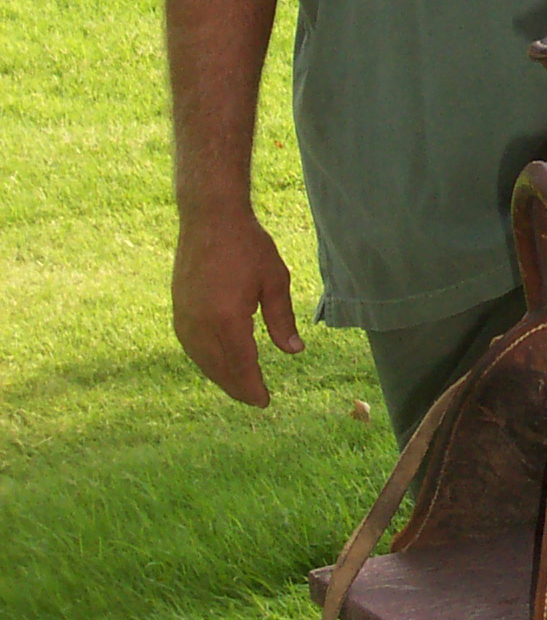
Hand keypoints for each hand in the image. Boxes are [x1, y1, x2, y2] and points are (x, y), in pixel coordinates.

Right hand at [172, 209, 303, 406]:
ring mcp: (185, 317)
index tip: (264, 401)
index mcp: (227, 320)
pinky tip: (217, 362)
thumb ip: (282, 320)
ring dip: (220, 376)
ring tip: (239, 385)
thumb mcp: (275, 281)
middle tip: (255, 399)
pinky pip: (191, 346)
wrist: (210, 218)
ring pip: (202, 360)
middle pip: (219, 368)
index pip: (241, 366)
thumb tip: (294, 351)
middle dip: (237, 387)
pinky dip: (205, 360)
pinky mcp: (178, 309)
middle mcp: (200, 324)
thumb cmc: (247, 245)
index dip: (252, 387)